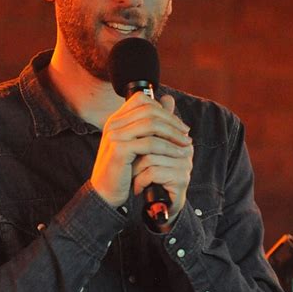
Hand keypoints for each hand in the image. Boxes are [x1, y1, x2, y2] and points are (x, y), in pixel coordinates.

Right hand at [90, 92, 191, 211]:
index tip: (177, 124)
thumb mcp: (139, 142)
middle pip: (149, 110)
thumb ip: (153, 121)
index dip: (162, 108)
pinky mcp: (119, 150)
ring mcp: (115, 136)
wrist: (106, 192)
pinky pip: (149, 143)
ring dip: (173, 133)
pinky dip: (167, 147)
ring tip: (185, 143)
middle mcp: (114, 124)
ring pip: (151, 124)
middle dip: (172, 120)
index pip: (141, 99)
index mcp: (117, 119)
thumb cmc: (123, 169)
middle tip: (186, 133)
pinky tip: (176, 153)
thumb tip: (169, 99)